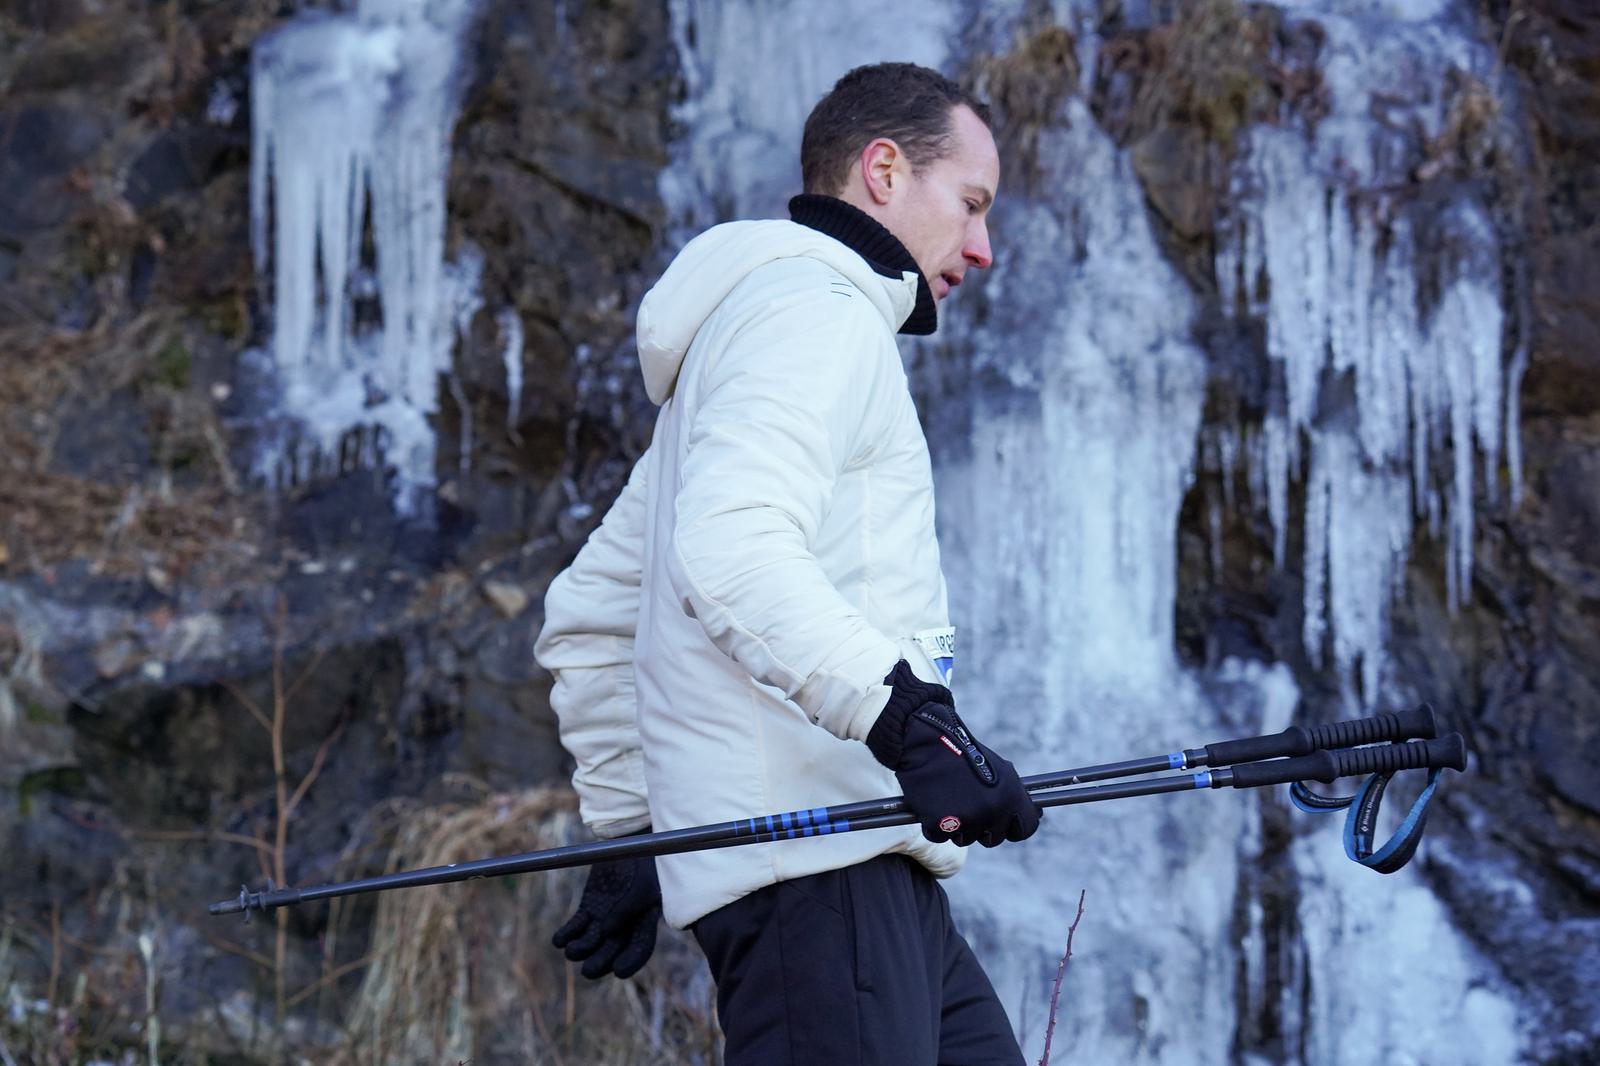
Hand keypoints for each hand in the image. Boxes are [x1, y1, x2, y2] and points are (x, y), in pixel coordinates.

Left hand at [551, 844, 661, 979]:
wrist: (628, 841)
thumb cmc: (642, 862)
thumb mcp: (642, 884)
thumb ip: (628, 908)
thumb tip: (608, 931)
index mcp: (645, 921)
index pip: (640, 949)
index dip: (631, 962)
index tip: (618, 971)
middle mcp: (625, 924)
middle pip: (612, 952)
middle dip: (600, 963)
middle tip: (589, 970)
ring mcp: (605, 917)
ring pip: (591, 942)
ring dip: (580, 950)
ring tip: (571, 950)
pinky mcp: (589, 908)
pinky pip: (576, 927)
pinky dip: (566, 934)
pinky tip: (558, 940)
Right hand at [866, 660, 1040, 846]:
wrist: (925, 741)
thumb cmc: (960, 752)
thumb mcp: (998, 769)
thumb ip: (1012, 794)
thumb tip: (1036, 812)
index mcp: (1011, 795)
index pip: (1027, 827)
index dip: (1014, 827)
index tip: (1005, 823)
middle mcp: (993, 810)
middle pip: (994, 838)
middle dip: (981, 827)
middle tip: (966, 805)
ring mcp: (968, 819)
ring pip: (965, 839)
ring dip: (956, 825)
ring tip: (947, 798)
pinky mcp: (941, 825)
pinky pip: (939, 837)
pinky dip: (933, 825)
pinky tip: (931, 803)